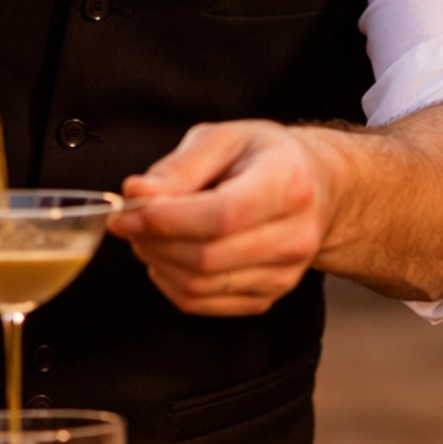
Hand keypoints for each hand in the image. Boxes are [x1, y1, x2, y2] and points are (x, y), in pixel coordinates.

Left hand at [109, 121, 338, 315]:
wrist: (316, 188)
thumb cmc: (265, 158)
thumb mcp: (224, 139)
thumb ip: (179, 167)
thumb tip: (137, 193)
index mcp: (288, 185)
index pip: (221, 216)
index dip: (166, 220)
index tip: (127, 212)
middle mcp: (295, 236)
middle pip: (206, 257)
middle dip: (153, 241)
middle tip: (129, 221)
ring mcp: (284, 274)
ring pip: (199, 285)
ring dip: (157, 262)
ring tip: (147, 234)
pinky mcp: (268, 297)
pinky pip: (202, 304)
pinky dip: (170, 283)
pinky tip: (167, 257)